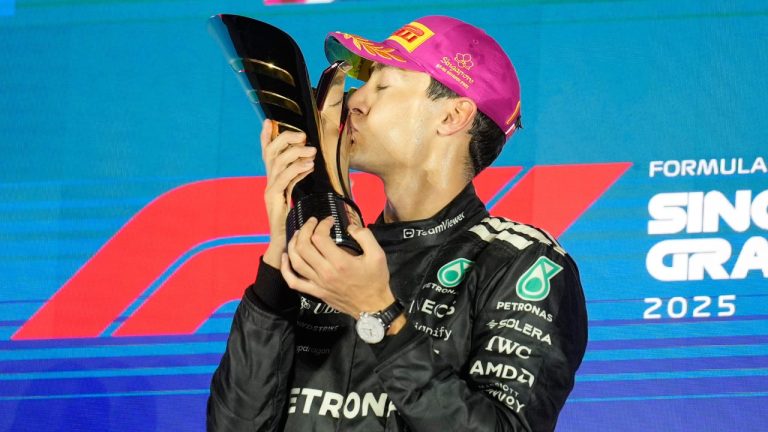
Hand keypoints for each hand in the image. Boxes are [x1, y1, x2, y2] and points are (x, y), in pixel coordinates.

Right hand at [260, 119, 316, 267]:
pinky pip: (284, 180)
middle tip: (303, 136)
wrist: (288, 246)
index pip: (268, 154)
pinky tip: (309, 166)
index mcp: (276, 180)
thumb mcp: (313, 198)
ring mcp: (270, 191)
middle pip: (271, 153)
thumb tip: (350, 178)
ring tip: (311, 151)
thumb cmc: (301, 223)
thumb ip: (325, 186)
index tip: (269, 121)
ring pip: (277, 163)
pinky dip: (296, 170)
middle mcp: (270, 183)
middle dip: (285, 139)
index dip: (266, 137)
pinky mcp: (274, 200)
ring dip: (295, 153)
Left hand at [280, 217, 395, 318]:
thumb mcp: (378, 255)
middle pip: (304, 247)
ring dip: (294, 244)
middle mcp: (325, 272)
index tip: (329, 221)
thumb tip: (350, 227)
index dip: (322, 224)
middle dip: (306, 229)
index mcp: (340, 262)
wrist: (372, 307)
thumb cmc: (375, 281)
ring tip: (299, 234)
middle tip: (312, 222)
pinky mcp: (315, 292)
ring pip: (295, 261)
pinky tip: (285, 257)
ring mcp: (318, 283)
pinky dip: (285, 269)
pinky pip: (293, 281)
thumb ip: (365, 236)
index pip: (320, 238)